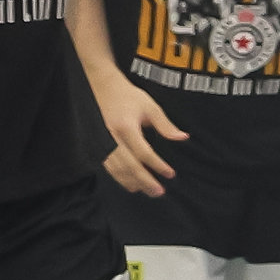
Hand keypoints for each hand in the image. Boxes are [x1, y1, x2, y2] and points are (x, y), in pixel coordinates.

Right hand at [92, 72, 186, 192]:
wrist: (102, 87)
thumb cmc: (128, 96)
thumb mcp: (150, 106)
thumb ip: (165, 125)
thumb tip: (182, 138)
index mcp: (125, 127)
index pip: (143, 153)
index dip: (157, 165)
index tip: (170, 174)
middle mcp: (110, 137)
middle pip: (128, 165)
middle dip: (144, 181)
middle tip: (159, 192)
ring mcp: (101, 142)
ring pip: (115, 169)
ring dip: (131, 182)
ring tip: (146, 191)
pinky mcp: (96, 144)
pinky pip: (107, 165)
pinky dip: (119, 176)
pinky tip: (130, 183)